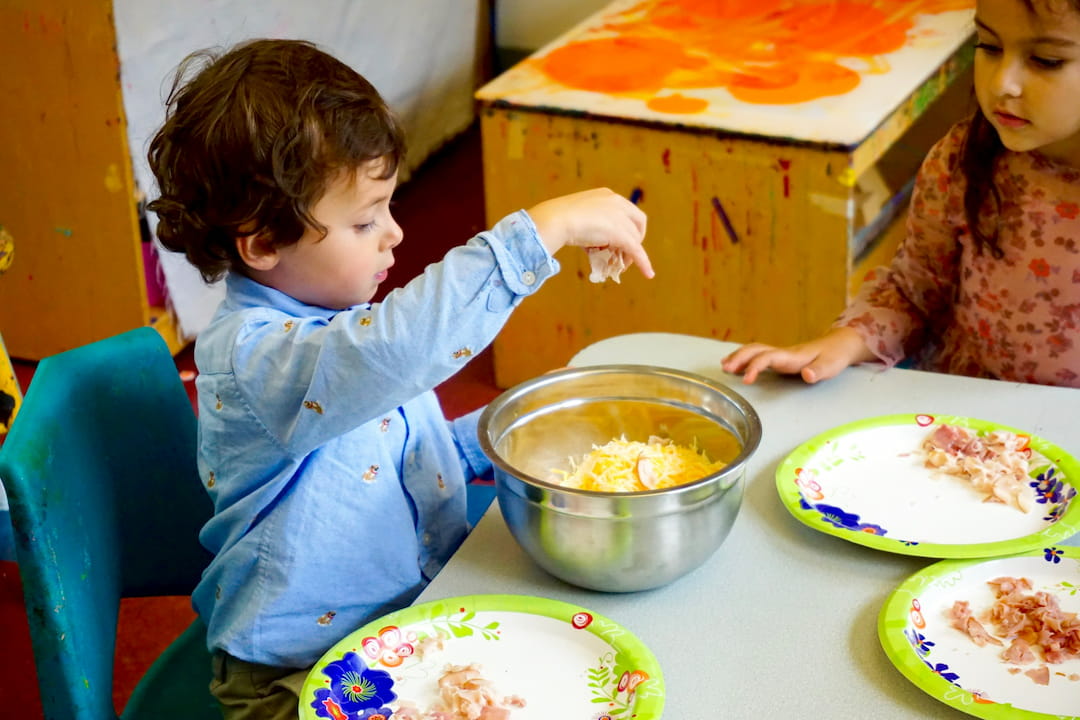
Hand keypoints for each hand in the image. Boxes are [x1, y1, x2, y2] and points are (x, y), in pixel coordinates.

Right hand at [527, 188, 653, 278]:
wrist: (555, 220)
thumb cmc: (558, 219)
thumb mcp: (578, 216)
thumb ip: (589, 224)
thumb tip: (589, 240)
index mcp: (607, 195)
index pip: (627, 211)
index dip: (627, 227)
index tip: (618, 240)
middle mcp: (617, 202)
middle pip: (637, 224)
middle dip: (633, 240)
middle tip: (623, 254)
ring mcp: (620, 217)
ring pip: (634, 240)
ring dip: (630, 255)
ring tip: (619, 267)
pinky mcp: (621, 234)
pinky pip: (636, 250)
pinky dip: (643, 262)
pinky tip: (648, 273)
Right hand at [721, 327, 874, 384]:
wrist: (839, 344)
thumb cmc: (834, 356)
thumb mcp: (831, 366)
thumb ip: (818, 371)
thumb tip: (806, 375)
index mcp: (792, 356)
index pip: (768, 357)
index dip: (755, 367)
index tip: (746, 380)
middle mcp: (783, 352)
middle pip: (756, 349)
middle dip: (739, 358)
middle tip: (725, 369)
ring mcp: (781, 354)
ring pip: (755, 350)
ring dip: (739, 356)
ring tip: (724, 366)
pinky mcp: (781, 357)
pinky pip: (759, 355)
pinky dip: (745, 358)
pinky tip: (737, 365)